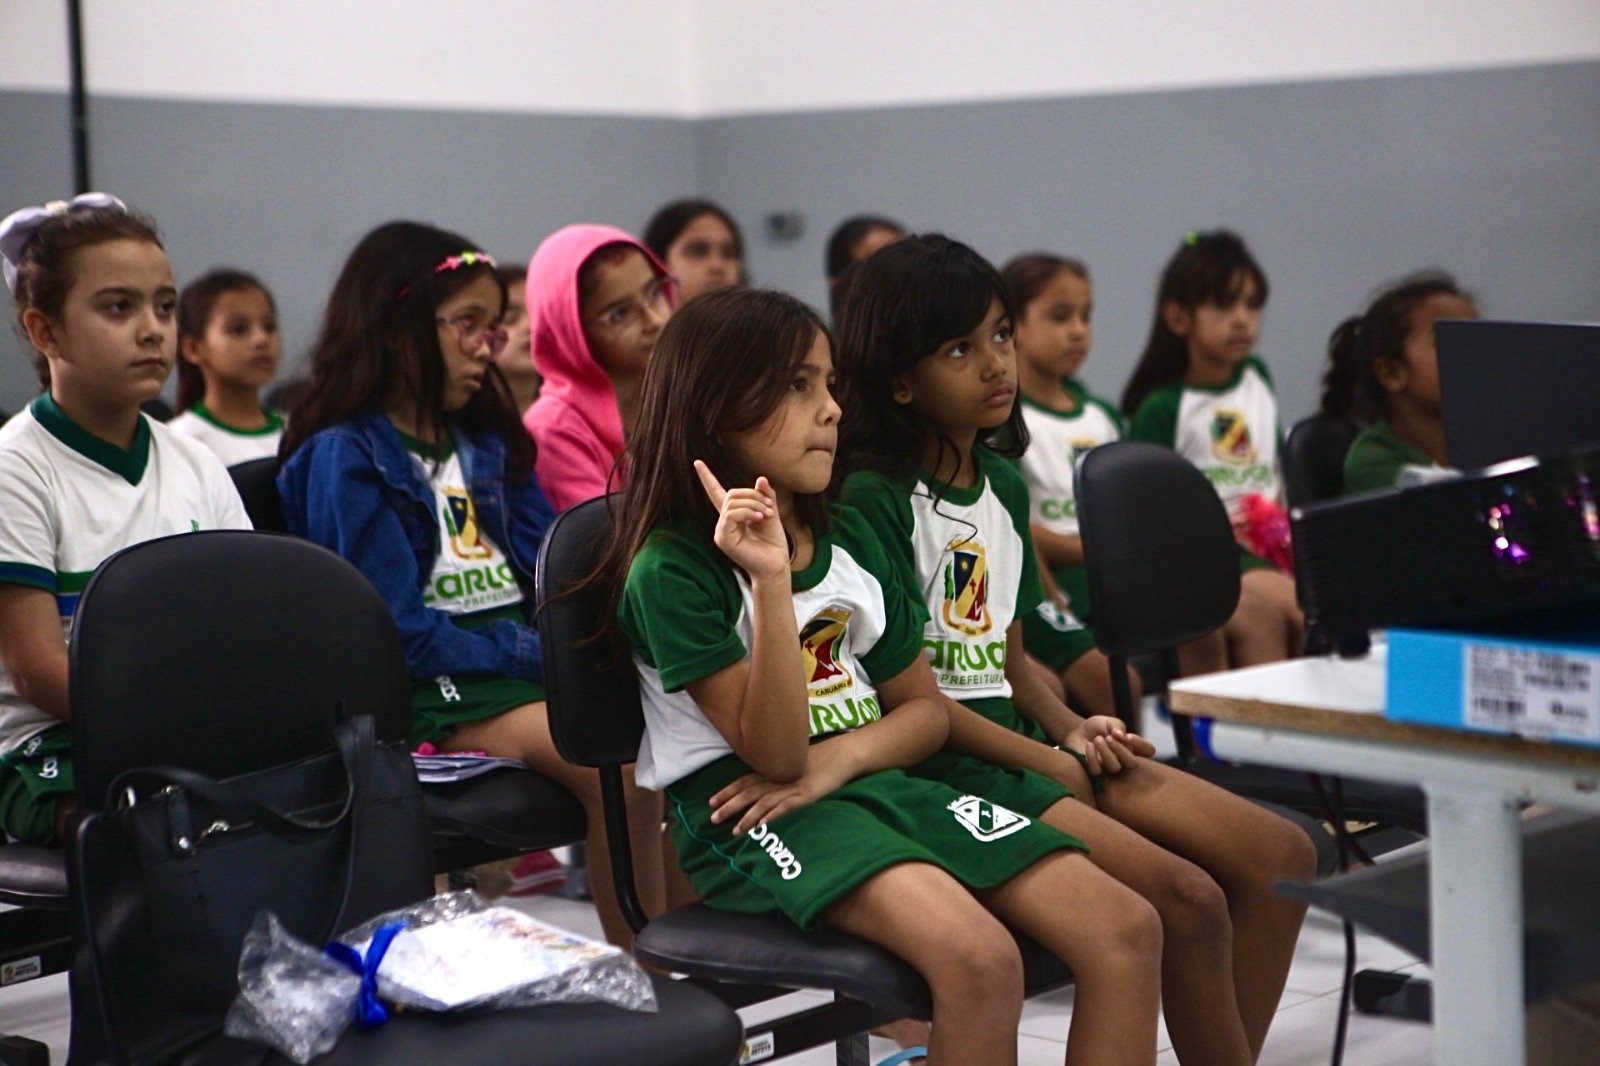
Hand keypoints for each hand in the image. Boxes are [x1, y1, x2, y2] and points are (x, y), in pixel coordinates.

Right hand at [695, 460, 786, 580]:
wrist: (776, 564)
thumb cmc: (773, 543)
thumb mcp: (771, 513)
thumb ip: (765, 496)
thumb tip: (760, 478)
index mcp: (733, 515)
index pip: (716, 492)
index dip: (706, 477)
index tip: (697, 462)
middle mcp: (724, 522)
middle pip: (731, 493)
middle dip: (753, 495)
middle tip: (770, 507)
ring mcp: (721, 531)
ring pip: (732, 502)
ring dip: (754, 503)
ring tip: (768, 514)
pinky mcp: (723, 539)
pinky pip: (731, 514)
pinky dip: (748, 512)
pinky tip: (759, 518)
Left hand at [708, 741, 855, 835]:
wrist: (841, 755)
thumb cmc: (818, 761)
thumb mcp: (792, 765)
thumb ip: (777, 774)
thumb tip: (761, 788)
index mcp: (774, 769)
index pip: (745, 781)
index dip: (727, 791)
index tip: (711, 802)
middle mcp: (778, 778)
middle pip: (749, 792)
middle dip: (730, 806)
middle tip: (713, 819)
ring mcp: (791, 787)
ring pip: (763, 802)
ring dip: (747, 817)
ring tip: (734, 831)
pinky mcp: (805, 795)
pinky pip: (785, 808)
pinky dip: (772, 816)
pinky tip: (762, 826)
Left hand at [1063, 716, 1155, 775]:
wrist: (1077, 731)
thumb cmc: (1098, 727)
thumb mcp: (1109, 722)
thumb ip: (1117, 726)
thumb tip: (1121, 736)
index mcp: (1133, 746)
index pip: (1149, 751)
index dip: (1141, 745)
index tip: (1128, 736)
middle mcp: (1125, 759)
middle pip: (1132, 763)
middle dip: (1121, 750)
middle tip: (1108, 738)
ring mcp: (1110, 767)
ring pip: (1114, 767)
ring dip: (1106, 752)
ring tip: (1097, 739)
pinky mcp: (1095, 771)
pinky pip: (1097, 770)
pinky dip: (1092, 757)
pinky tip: (1089, 745)